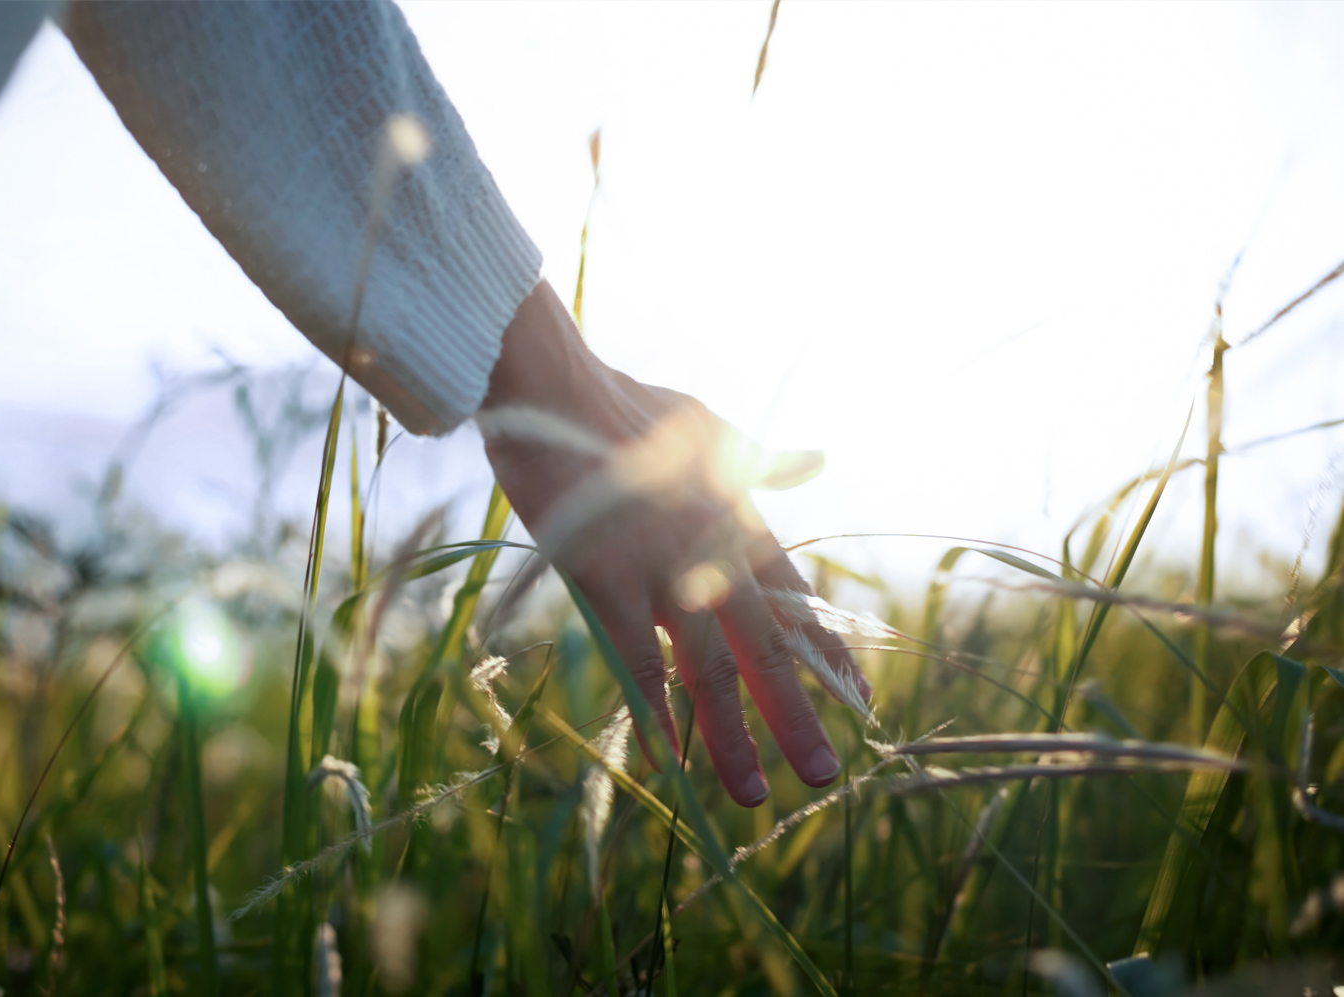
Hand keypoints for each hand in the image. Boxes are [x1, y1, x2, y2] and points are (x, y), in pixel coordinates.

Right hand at [479, 280, 864, 805]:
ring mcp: (662, 570)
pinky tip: (669, 761)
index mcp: (740, 518)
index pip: (797, 598)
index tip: (859, 697)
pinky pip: (636, 663)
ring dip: (732, 735)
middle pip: (765, 648)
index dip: (825, 651)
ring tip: (755, 794)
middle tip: (824, 774)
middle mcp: (713, 552)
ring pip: (709, 669)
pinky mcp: (607, 582)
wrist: (556, 389)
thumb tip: (816, 458)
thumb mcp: (710, 428)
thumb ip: (761, 460)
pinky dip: (656, 714)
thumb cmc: (625, 405)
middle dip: (795, 713)